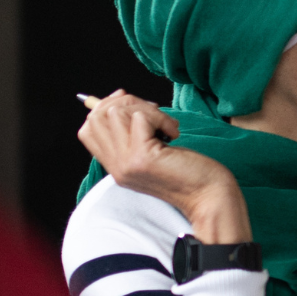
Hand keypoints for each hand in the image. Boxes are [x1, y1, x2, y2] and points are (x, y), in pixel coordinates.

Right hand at [78, 90, 251, 242]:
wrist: (209, 197)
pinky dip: (161, 117)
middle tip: (155, 112)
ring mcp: (126, 163)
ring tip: (167, 125)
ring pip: (116, 112)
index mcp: (116, 166)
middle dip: (127, 103)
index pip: (87, 129)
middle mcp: (116, 166)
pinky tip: (174, 133)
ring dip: (147, 109)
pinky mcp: (142, 157)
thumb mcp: (153, 153)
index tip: (133, 104)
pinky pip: (139, 118)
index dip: (105, 108)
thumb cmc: (190, 172)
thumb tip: (121, 98)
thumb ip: (134, 135)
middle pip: (98, 116)